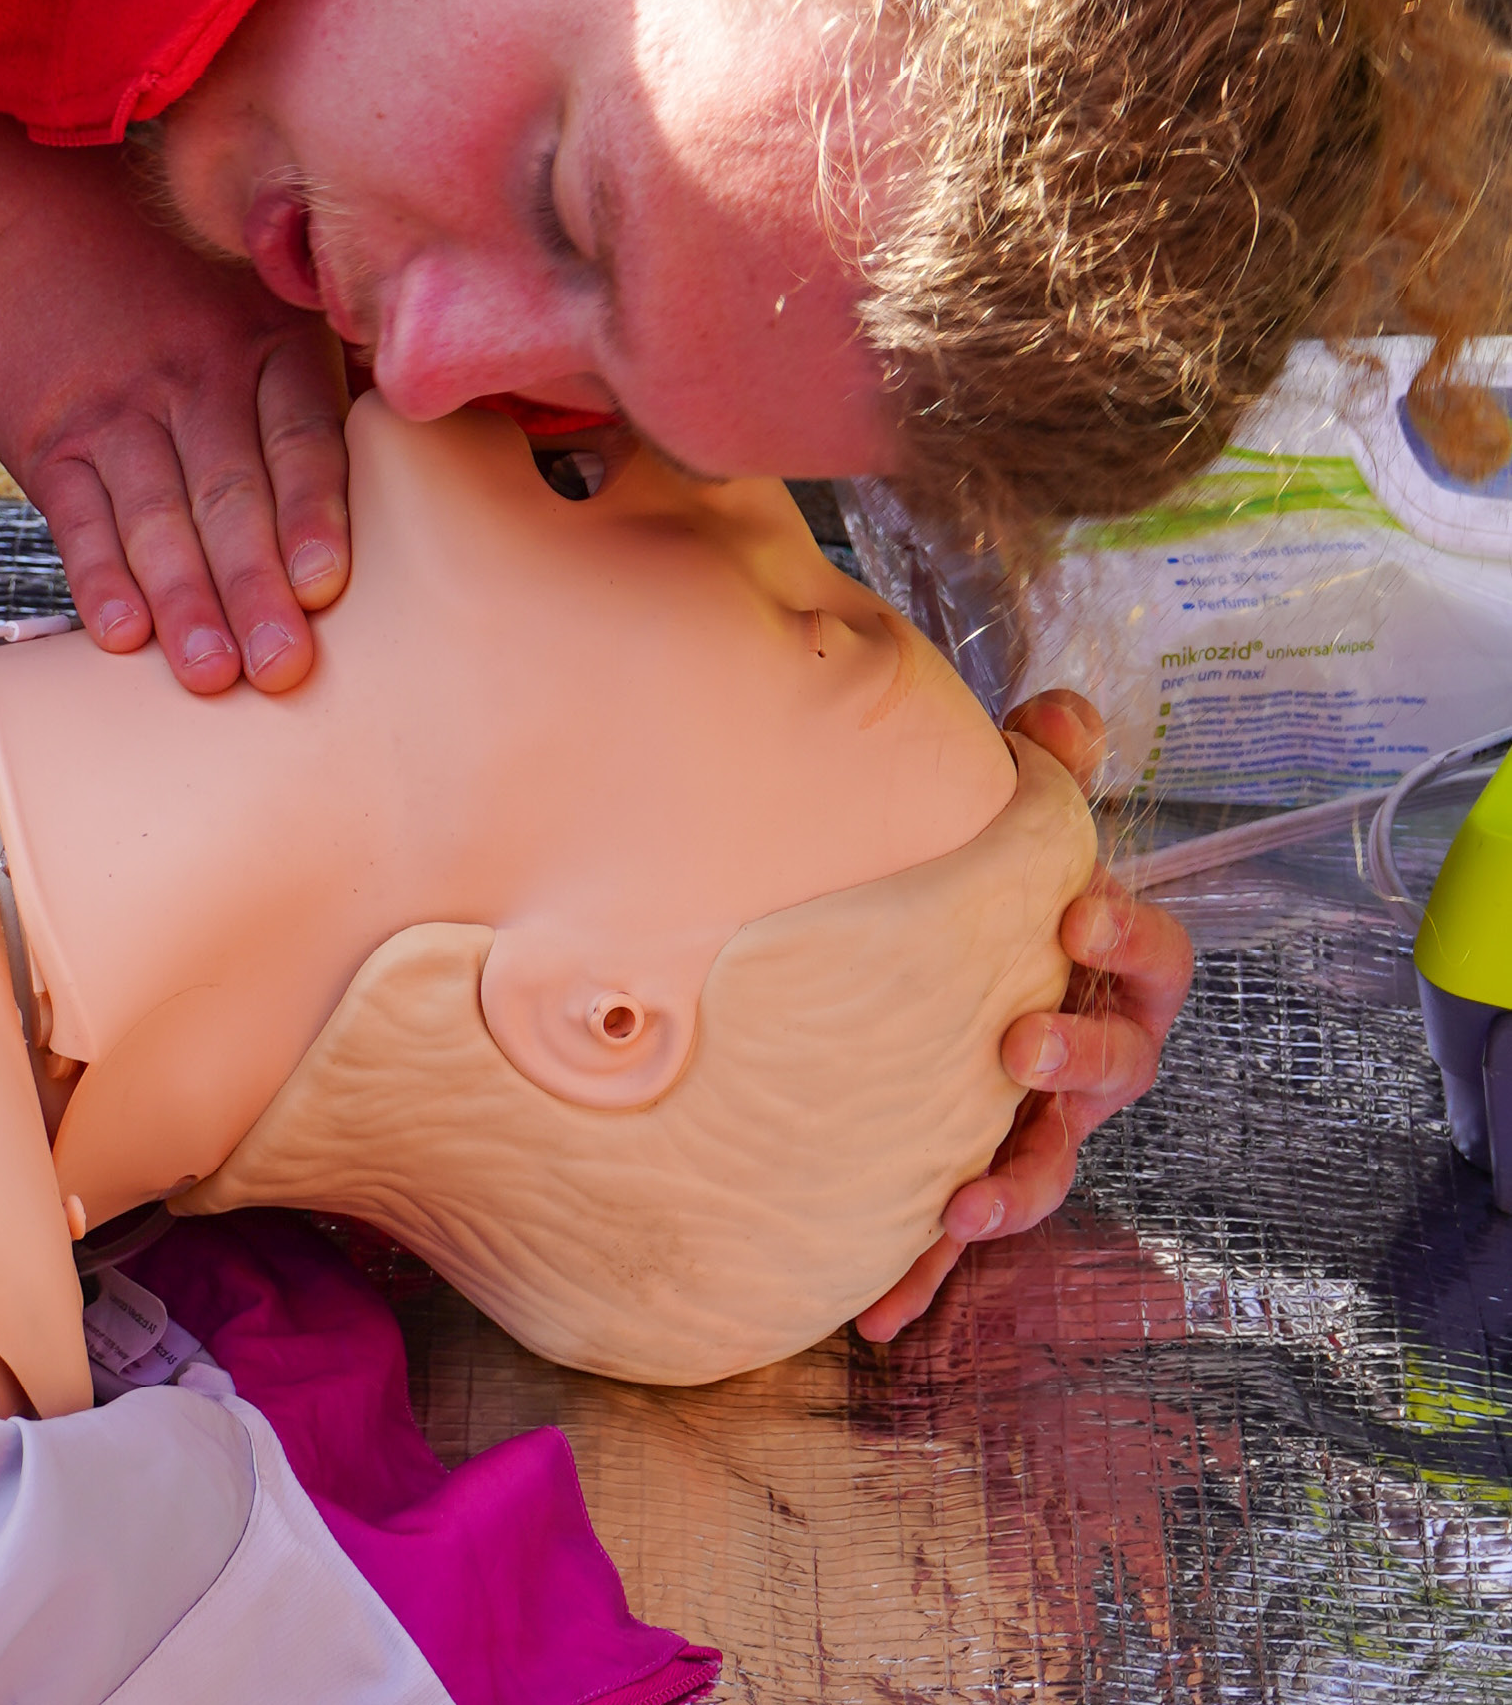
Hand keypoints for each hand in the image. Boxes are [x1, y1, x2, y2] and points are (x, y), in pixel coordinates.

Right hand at [0, 92, 351, 694]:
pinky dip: (99, 576)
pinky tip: (121, 632)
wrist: (21, 229)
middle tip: (282, 667)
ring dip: (184, 600)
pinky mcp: (51, 439)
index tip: (326, 582)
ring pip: (157, 516)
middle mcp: (195, 373)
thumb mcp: (258, 291)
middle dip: (255, 585)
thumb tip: (429, 448)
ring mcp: (118, 409)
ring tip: (208, 674)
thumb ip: (327, 369)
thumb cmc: (171, 281)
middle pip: (230, 492)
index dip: (312, 510)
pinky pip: (79, 518)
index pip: (298, 435)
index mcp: (267, 341)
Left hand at [852, 689, 1193, 1342]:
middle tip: (1018, 1041)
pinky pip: (948, 1239)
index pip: (1151, 959)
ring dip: (1010, 1188)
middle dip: (1076, 1059)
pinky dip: (918, 1274)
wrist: (905, 969)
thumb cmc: (973, 897)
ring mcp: (1025, 1124)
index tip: (1080, 908)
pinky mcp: (961, 1175)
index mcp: (1100, 973)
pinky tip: (873, 1313)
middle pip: (1116, 1070)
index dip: (1128, 936)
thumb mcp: (1004, 828)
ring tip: (964, 1202)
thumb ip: (1038, 769)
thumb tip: (1062, 712)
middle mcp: (1078, 1056)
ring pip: (1043, 1167)